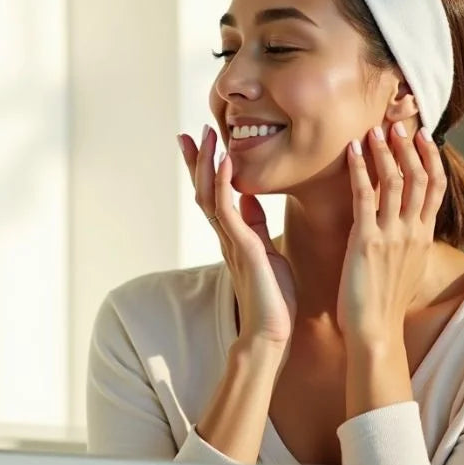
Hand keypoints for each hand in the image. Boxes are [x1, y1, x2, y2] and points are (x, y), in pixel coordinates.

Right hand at [178, 126, 296, 346]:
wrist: (271, 332)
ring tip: (206, 136)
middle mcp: (225, 236)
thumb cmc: (273, 297)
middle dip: (196, 161)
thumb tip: (247, 198)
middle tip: (190, 133)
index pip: (213, 195)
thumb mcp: (268, 251)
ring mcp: (230, 240)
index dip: (205, 170)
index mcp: (232, 236)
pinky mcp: (241, 246)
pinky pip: (227, 209)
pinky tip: (225, 161)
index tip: (200, 144)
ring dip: (207, 164)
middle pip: (203, 190)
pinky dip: (223, 183)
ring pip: (209, 195)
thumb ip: (255, 225)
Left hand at [337, 122, 445, 346]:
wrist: (375, 331)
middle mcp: (413, 232)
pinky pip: (365, 197)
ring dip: (385, 152)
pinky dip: (361, 170)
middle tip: (400, 123)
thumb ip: (404, 242)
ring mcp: (392, 235)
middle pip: (420, 178)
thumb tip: (402, 226)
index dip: (431, 158)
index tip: (424, 136)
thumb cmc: (381, 303)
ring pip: (395, 182)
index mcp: (423, 237)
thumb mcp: (403, 267)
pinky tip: (353, 151)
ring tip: (376, 128)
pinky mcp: (367, 241)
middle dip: (410, 147)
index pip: (435, 188)